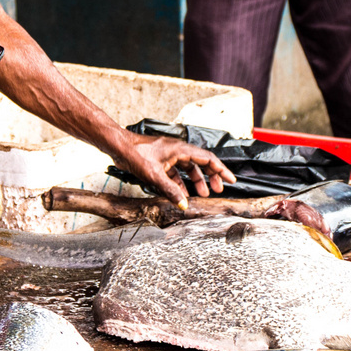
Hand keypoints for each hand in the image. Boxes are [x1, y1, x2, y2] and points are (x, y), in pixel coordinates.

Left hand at [114, 135, 235, 204]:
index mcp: (181, 150)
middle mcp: (178, 151)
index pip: (208, 159)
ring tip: (202, 194)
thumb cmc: (135, 154)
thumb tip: (184, 204)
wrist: (119, 147)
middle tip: (217, 190)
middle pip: (201, 163)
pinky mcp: (162, 161)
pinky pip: (177, 172)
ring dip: (196, 181)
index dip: (221, 170)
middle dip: (211, 177)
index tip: (231, 180)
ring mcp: (170, 155)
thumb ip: (170, 190)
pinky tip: (181, 194)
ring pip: (189, 168)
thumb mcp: (154, 175)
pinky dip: (181, 182)